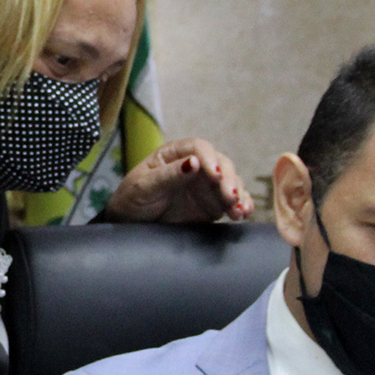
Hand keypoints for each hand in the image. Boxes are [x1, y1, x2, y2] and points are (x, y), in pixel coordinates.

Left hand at [101, 138, 253, 223]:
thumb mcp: (144, 186)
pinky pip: (232, 202)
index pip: (199, 148)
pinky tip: (244, 214)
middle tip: (230, 197)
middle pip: (220, 164)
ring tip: (240, 211)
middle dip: (228, 180)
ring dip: (238, 195)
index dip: (209, 158)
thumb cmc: (132, 200)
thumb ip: (168, 175)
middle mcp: (195, 166)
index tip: (213, 174)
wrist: (130, 225)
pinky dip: (241, 206)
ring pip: (230, 182)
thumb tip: (194, 162)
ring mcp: (206, 185)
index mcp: (175, 154)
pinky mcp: (213, 204)